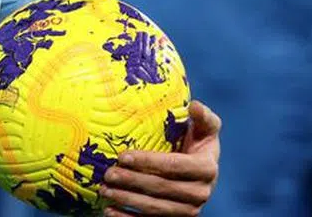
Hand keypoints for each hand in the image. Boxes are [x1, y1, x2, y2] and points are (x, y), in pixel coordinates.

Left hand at [99, 101, 221, 215]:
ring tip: (104, 190)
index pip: (173, 166)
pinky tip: (109, 211)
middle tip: (108, 174)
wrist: (202, 169)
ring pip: (155, 208)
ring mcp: (190, 210)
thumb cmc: (198, 141)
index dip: (148, 161)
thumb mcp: (205, 127)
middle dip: (132, 182)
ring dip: (127, 201)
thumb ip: (203, 116)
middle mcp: (201, 193)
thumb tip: (194, 105)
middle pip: (162, 188)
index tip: (122, 156)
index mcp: (207, 169)